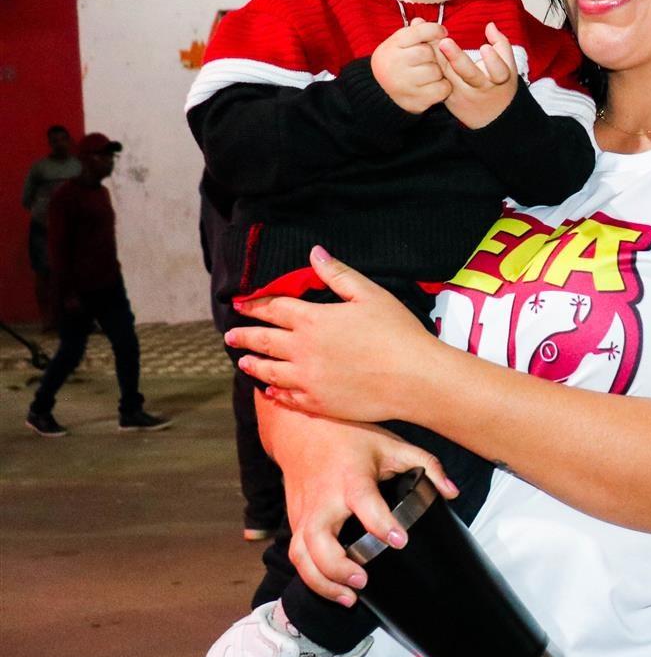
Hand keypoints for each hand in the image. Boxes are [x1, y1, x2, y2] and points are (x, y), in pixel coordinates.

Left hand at [229, 246, 443, 423]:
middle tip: (230, 335)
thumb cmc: (398, 333)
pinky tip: (270, 391)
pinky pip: (287, 398)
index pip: (273, 307)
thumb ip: (338, 274)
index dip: (255, 304)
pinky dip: (274, 393)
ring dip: (253, 365)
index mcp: (313, 319)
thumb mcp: (370, 295)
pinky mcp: (318, 403)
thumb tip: (314, 252)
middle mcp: (302, 349)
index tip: (241, 304)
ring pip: (268, 371)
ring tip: (243, 363)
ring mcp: (307, 379)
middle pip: (263, 340)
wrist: (414, 378)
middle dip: (244, 335)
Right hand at [257, 400, 456, 606]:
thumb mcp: (392, 443)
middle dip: (337, 566)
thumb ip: (427, 464)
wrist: (300, 428)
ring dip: (321, 581)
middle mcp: (323, 499)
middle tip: (363, 581)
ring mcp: (304, 512)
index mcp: (350, 477)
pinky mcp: (295, 522)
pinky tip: (332, 589)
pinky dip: (310, 577)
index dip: (381, 523)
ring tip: (349, 598)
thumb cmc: (349, 436)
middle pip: (319, 539)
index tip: (400, 540)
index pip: (364, 501)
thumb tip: (452, 493)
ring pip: (301, 555)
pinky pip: (296, 555)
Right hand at [372, 18, 454, 113]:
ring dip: (438, 72)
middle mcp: (394, 64)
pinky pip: (441, 89)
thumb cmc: (395, 62)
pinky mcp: (414, 100)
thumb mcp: (399, 44)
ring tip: (428, 74)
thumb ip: (413, 32)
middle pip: (428, 53)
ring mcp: (403, 84)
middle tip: (428, 61)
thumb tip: (421, 21)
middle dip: (433, 55)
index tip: (443, 32)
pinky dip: (443, 87)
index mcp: (391, 46)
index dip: (435, 29)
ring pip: (435, 71)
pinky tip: (433, 86)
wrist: (380, 91)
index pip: (419, 31)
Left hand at [436, 21, 519, 129]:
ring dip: (437, 57)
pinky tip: (420, 48)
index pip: (498, 72)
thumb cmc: (499, 84)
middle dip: (457, 58)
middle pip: (469, 74)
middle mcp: (480, 88)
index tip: (485, 47)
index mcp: (498, 80)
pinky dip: (430, 63)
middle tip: (444, 42)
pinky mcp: (448, 97)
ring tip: (426, 40)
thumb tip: (490, 25)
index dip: (493, 60)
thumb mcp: (507, 66)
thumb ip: (500, 43)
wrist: (492, 117)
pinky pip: (438, 78)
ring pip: (448, 74)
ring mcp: (462, 94)